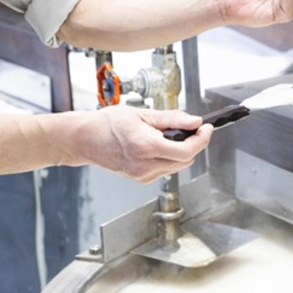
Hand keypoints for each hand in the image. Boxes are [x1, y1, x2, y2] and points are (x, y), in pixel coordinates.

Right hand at [79, 106, 213, 183]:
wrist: (86, 139)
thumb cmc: (108, 123)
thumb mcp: (142, 113)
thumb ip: (172, 118)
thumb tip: (195, 121)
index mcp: (145, 146)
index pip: (186, 150)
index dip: (202, 139)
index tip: (206, 128)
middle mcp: (144, 166)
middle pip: (185, 160)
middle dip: (193, 144)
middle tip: (191, 128)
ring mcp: (142, 175)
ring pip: (177, 166)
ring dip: (182, 152)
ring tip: (171, 135)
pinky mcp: (141, 179)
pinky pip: (165, 170)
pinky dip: (170, 158)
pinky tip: (159, 146)